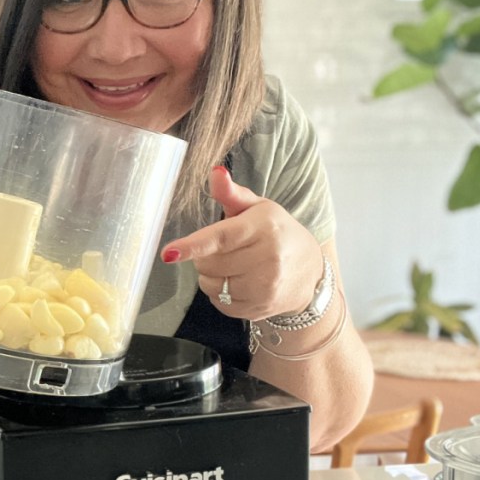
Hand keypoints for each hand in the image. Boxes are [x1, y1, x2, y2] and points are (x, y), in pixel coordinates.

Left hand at [160, 166, 322, 320]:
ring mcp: (265, 286)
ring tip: (233, 266)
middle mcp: (267, 258)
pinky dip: (221, 295)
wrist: (310, 271)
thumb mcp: (258, 208)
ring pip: (212, 286)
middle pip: (209, 264)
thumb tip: (215, 172)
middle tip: (224, 250)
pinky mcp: (261, 307)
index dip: (192, 246)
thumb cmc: (277, 233)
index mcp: (263, 227)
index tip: (169, 253)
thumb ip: (232, 193)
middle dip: (206, 257)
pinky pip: (221, 304)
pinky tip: (238, 282)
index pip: (221, 237)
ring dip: (212, 277)